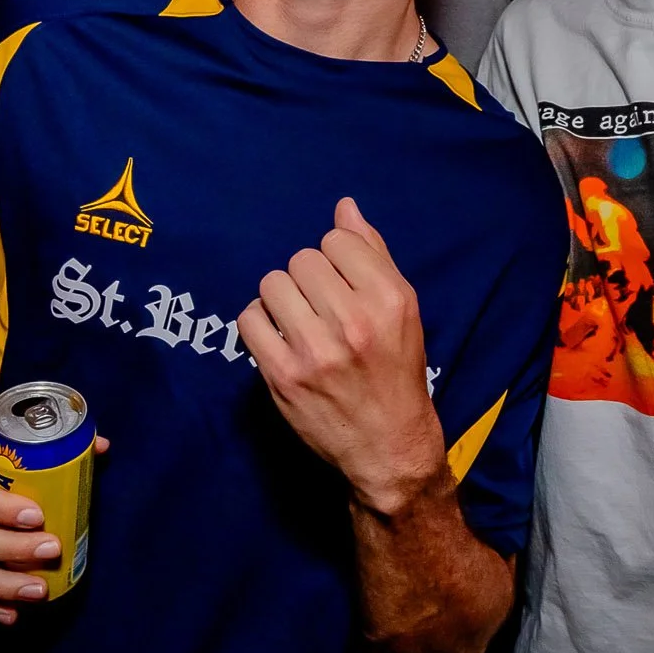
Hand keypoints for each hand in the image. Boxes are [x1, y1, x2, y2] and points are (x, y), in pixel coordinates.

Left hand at [237, 198, 445, 515]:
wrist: (388, 444)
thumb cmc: (396, 370)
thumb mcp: (403, 309)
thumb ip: (373, 254)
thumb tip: (345, 207)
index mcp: (389, 299)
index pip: (337, 240)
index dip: (335, 257)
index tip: (340, 282)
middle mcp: (354, 321)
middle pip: (302, 259)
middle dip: (307, 277)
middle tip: (319, 305)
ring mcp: (316, 351)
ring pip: (273, 284)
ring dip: (281, 297)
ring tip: (298, 319)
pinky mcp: (284, 377)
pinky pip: (250, 320)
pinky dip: (260, 324)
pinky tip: (279, 337)